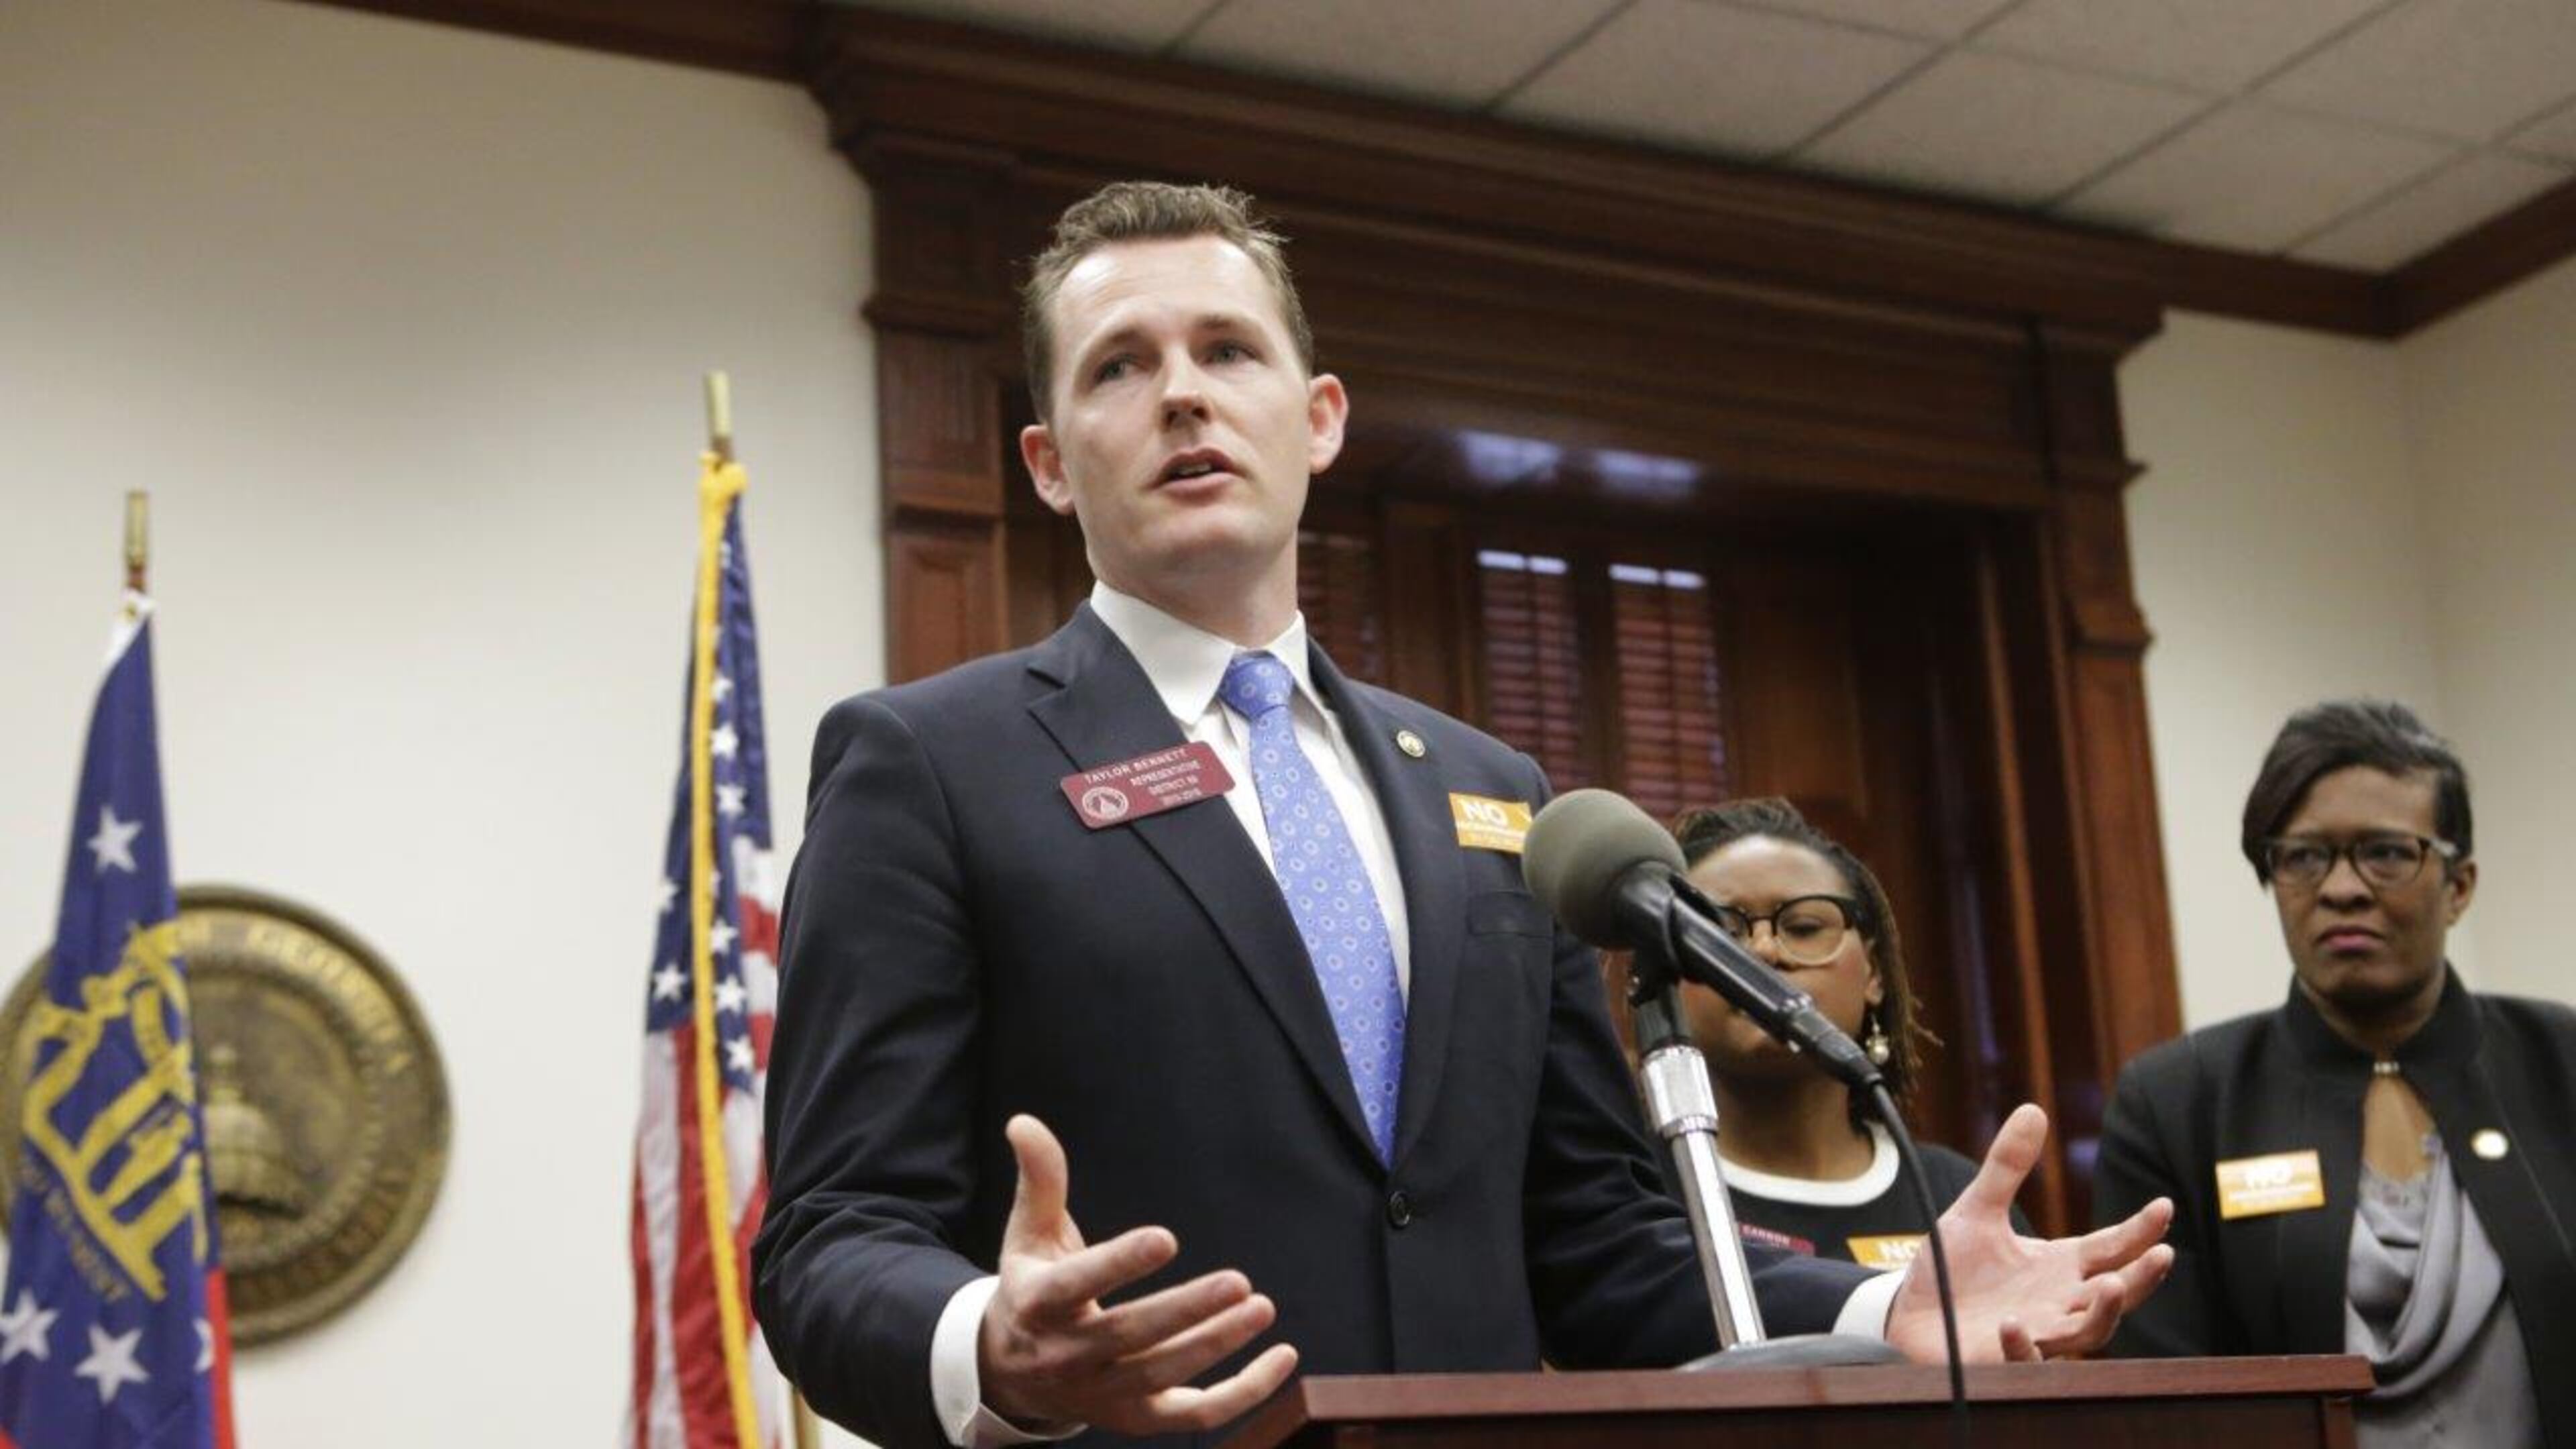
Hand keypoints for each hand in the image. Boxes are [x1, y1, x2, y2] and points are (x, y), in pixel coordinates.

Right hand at [977, 1115, 1298, 1435]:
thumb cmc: (1032, 1287)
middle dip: (1186, 1310)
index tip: (1166, 1237)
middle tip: (1238, 1281)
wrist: (1010, 1373)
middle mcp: (1067, 1356)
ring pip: (1165, 1375)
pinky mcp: (1137, 1417)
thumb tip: (1024, 1121)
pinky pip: (1195, 1415)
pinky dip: (1242, 1394)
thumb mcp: (1028, 1233)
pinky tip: (1282, 1358)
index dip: (1120, 1264)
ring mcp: (1104, 1393)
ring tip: (1262, 1307)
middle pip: (1131, 1336)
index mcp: (1037, 1304)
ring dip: (1217, 1345)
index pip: (1076, 1285)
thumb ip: (1039, 1178)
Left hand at [1885, 1103, 2174, 1362]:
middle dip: (2143, 1277)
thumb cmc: (1953, 1271)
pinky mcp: (2004, 1358)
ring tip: (2110, 1285)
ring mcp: (2037, 1333)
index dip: (2140, 1230)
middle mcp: (2058, 1301)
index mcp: (2060, 1266)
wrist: (1910, 1317)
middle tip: (2164, 1254)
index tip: (2164, 1205)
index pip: (2112, 1247)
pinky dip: (2022, 1345)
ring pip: (2088, 1331)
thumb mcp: (1978, 1210)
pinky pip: (2024, 1359)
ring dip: (2103, 1313)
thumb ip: (2006, 1166)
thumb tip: (2033, 1109)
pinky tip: (2014, 1324)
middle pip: (2116, 1293)